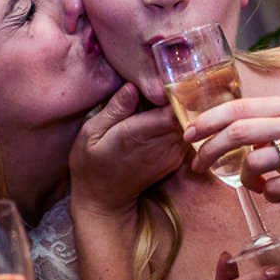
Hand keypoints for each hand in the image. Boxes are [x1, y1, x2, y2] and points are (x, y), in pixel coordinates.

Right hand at [69, 83, 186, 217]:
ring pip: (190, 123)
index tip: (167, 77)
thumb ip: (113, 110)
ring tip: (170, 96)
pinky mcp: (175, 160)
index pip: (172, 109)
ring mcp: (171, 155)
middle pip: (186, 114)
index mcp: (137, 134)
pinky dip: (183, 123)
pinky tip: (167, 115)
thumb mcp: (90, 134)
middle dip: (182, 96)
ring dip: (184, 109)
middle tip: (171, 81)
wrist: (104, 201)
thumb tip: (132, 86)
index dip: (174, 91)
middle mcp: (160, 145)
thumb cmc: (91, 164)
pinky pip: (187, 134)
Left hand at [185, 96, 279, 221]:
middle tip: (198, 166)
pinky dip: (268, 196)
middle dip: (210, 150)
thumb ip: (260, 126)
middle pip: (238, 132)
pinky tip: (277, 195)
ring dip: (245, 180)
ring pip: (253, 162)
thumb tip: (216, 129)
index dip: (207, 122)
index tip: (188, 136)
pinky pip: (274, 189)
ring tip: (255, 185)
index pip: (237, 108)